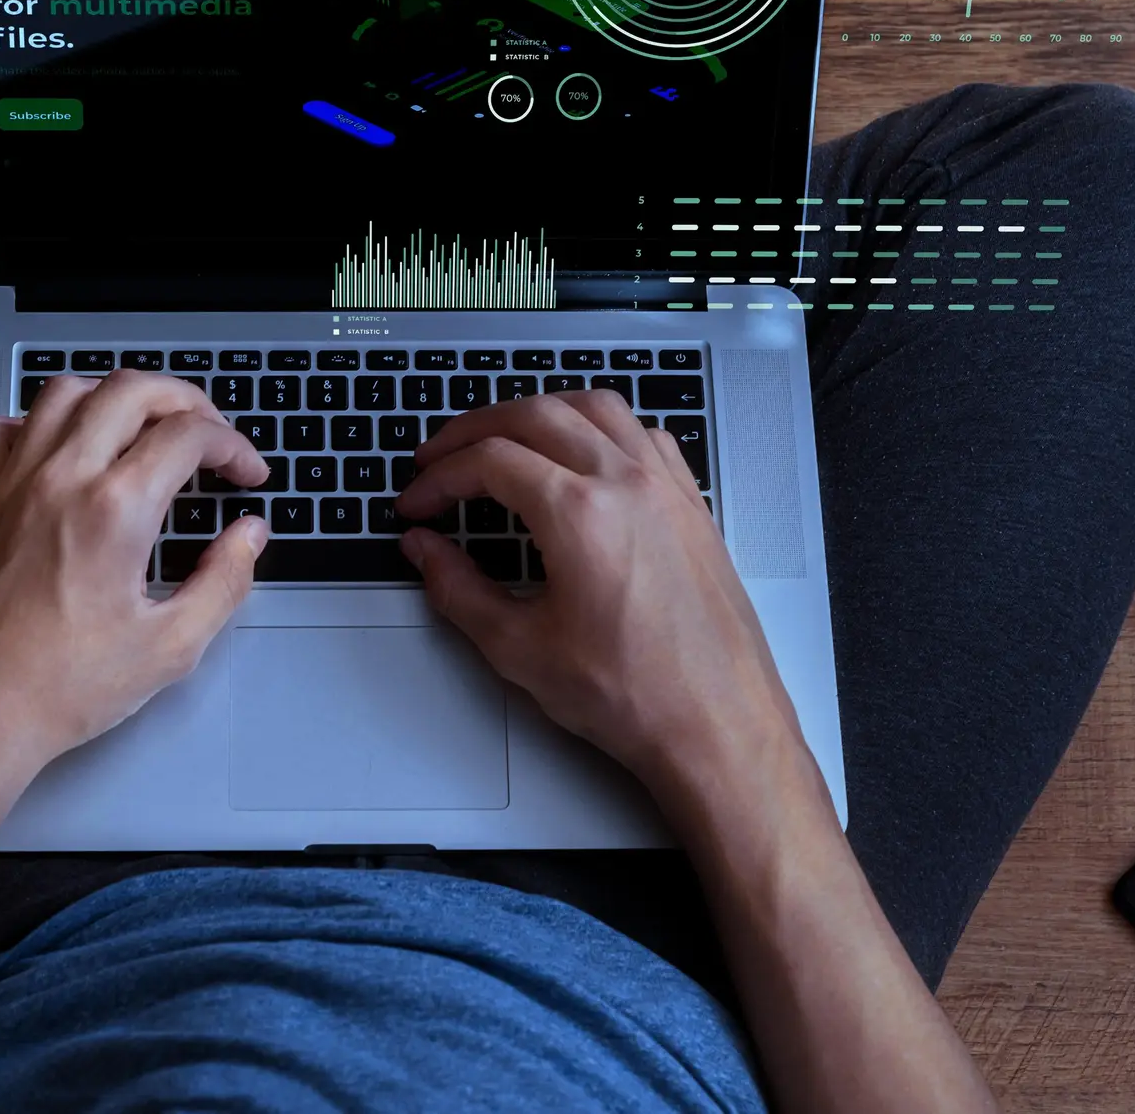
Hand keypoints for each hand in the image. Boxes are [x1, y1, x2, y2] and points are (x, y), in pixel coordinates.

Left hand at [0, 372, 266, 831]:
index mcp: (114, 511)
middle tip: (208, 435)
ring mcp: (8, 483)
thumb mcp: (169, 648)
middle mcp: (59, 479)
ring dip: (114, 399)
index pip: (189, 434)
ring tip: (141, 429)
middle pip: (131, 389)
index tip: (245, 473)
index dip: (233, 445)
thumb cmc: (55, 691)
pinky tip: (54, 452)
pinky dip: (31, 423)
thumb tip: (248, 538)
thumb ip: (224, 582)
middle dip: (185, 401)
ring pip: (65, 391)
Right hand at [394, 392, 805, 805]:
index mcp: (581, 513)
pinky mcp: (691, 506)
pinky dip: (599, 427)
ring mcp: (666, 489)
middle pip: (534, 413)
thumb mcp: (521, 650)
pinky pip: (642, 434)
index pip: (489, 461)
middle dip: (473, 429)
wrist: (717, 727)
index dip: (439, 477)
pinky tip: (582, 455)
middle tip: (439, 458)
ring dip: (538, 412)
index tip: (417, 503)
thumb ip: (458, 590)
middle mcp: (627, 484)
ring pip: (593, 407)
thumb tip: (426, 552)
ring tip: (502, 439)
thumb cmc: (637, 697)